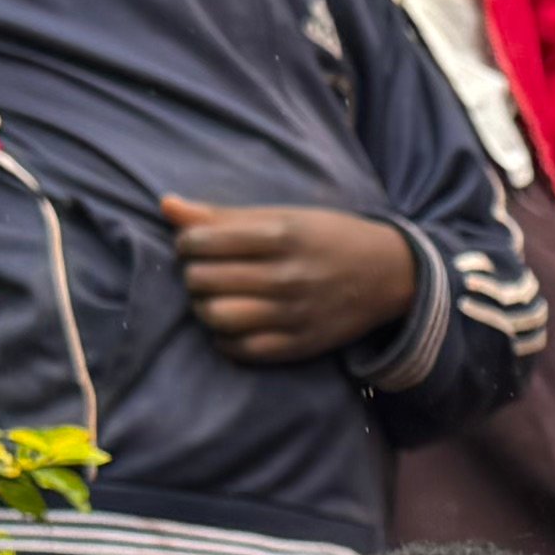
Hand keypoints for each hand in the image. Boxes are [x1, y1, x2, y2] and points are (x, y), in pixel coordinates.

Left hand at [159, 194, 437, 365]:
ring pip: (216, 317)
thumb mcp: (283, 215)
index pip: (202, 242)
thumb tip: (166, 205)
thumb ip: (222, 215)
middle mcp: (287, 275)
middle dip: (194, 273)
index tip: (196, 244)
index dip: (187, 243)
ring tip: (215, 297)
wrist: (389, 273)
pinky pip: (240, 349)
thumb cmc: (326, 237)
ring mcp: (293, 313)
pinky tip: (232, 323)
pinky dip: (224, 338)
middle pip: (203, 280)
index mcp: (281, 235)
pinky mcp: (299, 344)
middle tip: (206, 271)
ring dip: (204, 306)